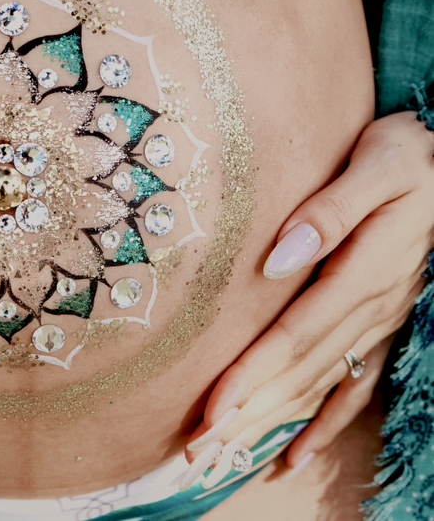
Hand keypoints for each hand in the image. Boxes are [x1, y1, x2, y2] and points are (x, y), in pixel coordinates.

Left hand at [181, 111, 433, 488]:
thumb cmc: (408, 154)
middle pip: (301, 369)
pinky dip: (324, 423)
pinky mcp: (382, 321)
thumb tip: (278, 258)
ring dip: (273, 419)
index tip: (213, 407)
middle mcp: (372, 306)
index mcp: (365, 270)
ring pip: (320, 382)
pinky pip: (355, 384)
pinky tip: (296, 454)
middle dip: (250, 410)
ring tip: (227, 451)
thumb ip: (330, 212)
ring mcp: (380, 319)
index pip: (296, 333)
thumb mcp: (376, 167)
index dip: (252, 373)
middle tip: (200, 447)